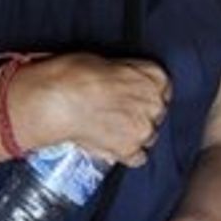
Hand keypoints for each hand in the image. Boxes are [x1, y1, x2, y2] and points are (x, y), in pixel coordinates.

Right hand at [10, 53, 169, 165]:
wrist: (58, 100)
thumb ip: (124, 76)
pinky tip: (111, 147)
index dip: (144, 94)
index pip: (162, 89)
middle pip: (156, 114)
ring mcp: (144, 129)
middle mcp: (155, 103)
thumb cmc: (76, 74)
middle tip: (118, 115)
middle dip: (140, 115)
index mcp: (154, 76)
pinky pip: (138, 158)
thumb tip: (120, 84)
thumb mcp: (107, 62)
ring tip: (112, 131)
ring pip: (149, 137)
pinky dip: (126, 155)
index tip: (133, 97)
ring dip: (134, 135)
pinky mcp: (129, 151)